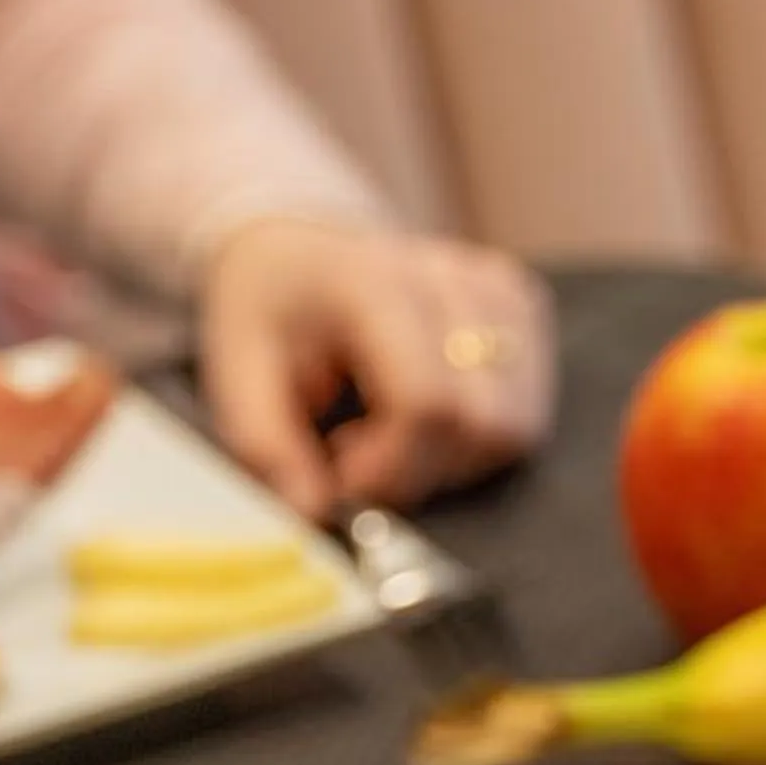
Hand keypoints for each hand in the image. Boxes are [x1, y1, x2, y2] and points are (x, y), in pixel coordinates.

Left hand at [200, 221, 555, 518]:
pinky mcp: (525, 308)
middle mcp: (452, 279)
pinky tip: (427, 415)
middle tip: (361, 456)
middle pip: (484, 425)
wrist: (298, 250)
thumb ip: (270, 449)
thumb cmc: (269, 312)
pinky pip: (528, 413)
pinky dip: (478, 438)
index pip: (429, 404)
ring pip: (516, 429)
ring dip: (454, 460)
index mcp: (374, 284)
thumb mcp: (237, 375)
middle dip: (423, 471)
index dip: (392, 468)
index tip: (342, 476)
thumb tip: (317, 514)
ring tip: (392, 433)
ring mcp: (500, 290)